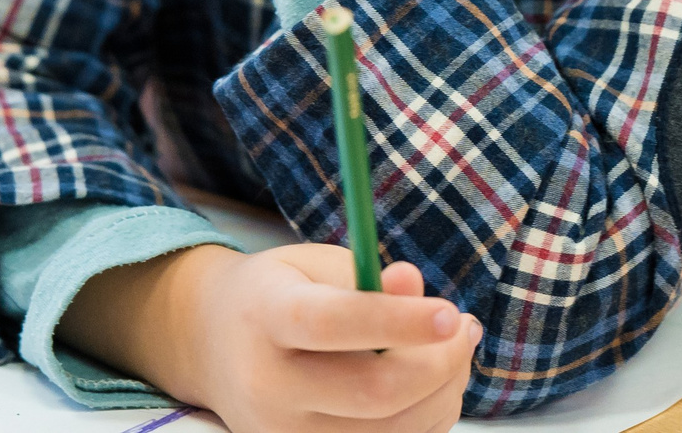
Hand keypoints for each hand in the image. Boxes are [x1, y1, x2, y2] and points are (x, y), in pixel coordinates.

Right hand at [60, 243, 481, 432]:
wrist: (216, 345)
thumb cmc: (281, 293)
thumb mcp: (316, 266)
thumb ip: (366, 278)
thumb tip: (415, 287)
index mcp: (266, 316)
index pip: (333, 325)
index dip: (397, 321)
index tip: (450, 314)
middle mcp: (268, 384)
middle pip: (372, 393)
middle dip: (438, 365)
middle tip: (465, 327)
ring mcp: (282, 432)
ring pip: (389, 431)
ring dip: (442, 392)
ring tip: (454, 349)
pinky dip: (424, 418)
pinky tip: (429, 382)